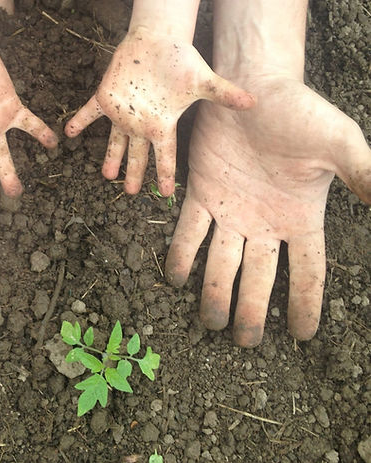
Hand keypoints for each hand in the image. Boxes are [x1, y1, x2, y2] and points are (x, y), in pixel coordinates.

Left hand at [65, 27, 254, 196]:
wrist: (159, 40)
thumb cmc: (181, 61)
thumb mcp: (203, 81)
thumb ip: (224, 94)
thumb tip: (253, 102)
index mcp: (162, 125)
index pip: (164, 156)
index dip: (164, 175)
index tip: (165, 194)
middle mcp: (141, 124)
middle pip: (137, 155)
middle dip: (133, 174)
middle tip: (129, 193)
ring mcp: (123, 112)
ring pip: (114, 140)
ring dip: (109, 157)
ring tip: (105, 176)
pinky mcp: (106, 97)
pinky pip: (90, 112)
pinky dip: (80, 121)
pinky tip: (69, 132)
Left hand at [165, 76, 370, 345]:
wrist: (255, 86)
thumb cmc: (300, 113)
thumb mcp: (340, 145)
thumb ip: (364, 175)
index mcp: (300, 219)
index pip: (308, 273)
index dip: (307, 305)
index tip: (303, 337)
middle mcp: (264, 223)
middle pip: (259, 278)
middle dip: (251, 311)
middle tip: (244, 342)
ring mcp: (231, 211)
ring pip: (221, 262)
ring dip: (214, 292)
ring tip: (210, 322)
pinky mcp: (201, 194)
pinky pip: (189, 231)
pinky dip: (181, 254)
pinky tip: (176, 278)